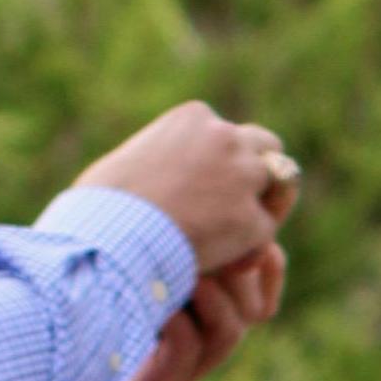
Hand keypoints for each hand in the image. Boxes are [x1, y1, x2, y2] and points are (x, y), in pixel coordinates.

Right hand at [73, 103, 298, 274]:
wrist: (109, 237)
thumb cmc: (101, 207)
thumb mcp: (126, 164)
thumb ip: (158, 160)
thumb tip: (157, 180)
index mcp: (193, 117)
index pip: (224, 132)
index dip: (220, 163)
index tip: (203, 190)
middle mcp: (224, 137)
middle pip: (264, 145)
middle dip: (256, 172)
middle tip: (241, 204)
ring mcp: (242, 177)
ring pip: (280, 183)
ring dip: (266, 205)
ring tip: (242, 233)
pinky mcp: (250, 220)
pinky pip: (265, 232)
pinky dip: (249, 248)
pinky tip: (224, 264)